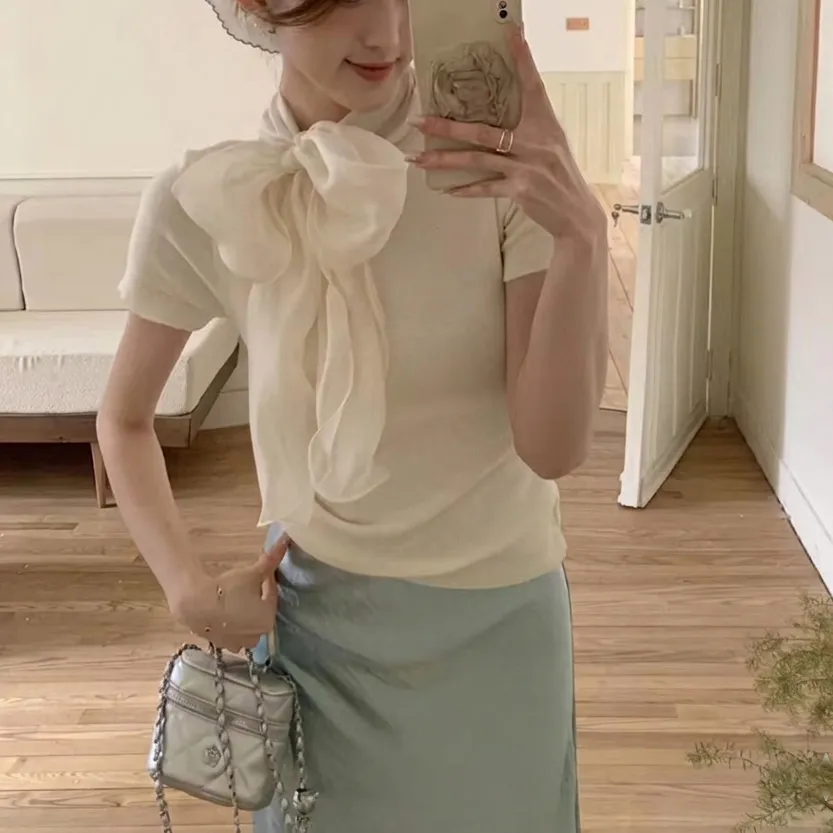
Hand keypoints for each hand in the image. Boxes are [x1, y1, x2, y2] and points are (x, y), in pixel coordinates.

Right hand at [170, 534, 289, 652]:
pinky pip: (234, 631)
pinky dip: (233, 623)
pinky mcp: (222, 644)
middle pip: (261, 611)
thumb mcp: (252, 572)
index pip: (271, 595)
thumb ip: (270, 560)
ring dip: (247, 611)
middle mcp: (257, 636)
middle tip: (247, 583)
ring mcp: (238, 643)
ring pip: (249, 623)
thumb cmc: (228, 589)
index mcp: (268, 619)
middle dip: (258, 597)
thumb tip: (285, 541)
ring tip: (236, 596)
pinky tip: (225, 610)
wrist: (195, 604)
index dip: (266, 580)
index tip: (258, 569)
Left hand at [409, 23, 606, 247]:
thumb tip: (497, 120)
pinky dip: (466, 190)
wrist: (577, 212)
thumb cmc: (561, 175)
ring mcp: (525, 167)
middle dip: (446, 126)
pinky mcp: (520, 190)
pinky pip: (486, 188)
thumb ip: (528, 129)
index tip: (511, 33)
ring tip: (418, 158)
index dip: (522, 59)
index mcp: (544, 124)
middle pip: (482, 130)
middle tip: (418, 120)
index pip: (531, 85)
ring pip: (476, 160)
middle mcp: (534, 142)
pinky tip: (448, 191)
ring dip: (444, 160)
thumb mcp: (552, 143)